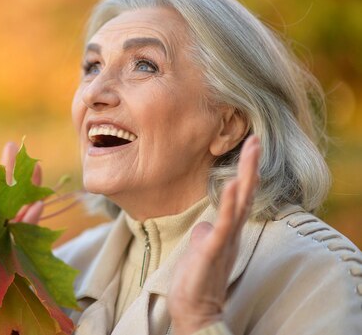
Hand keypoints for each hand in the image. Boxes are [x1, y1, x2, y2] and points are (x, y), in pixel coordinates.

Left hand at [168, 135, 260, 334]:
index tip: (249, 148)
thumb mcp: (201, 250)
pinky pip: (225, 225)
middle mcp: (232, 233)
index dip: (246, 172)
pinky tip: (235, 185)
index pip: (240, 197)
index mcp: (228, 231)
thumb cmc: (196, 281)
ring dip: (245, 176)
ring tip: (250, 151)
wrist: (195, 310)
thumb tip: (206, 224)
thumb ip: (206, 233)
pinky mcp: (214, 251)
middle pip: (246, 194)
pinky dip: (230, 205)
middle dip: (250, 166)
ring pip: (240, 204)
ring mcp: (225, 241)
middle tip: (255, 139)